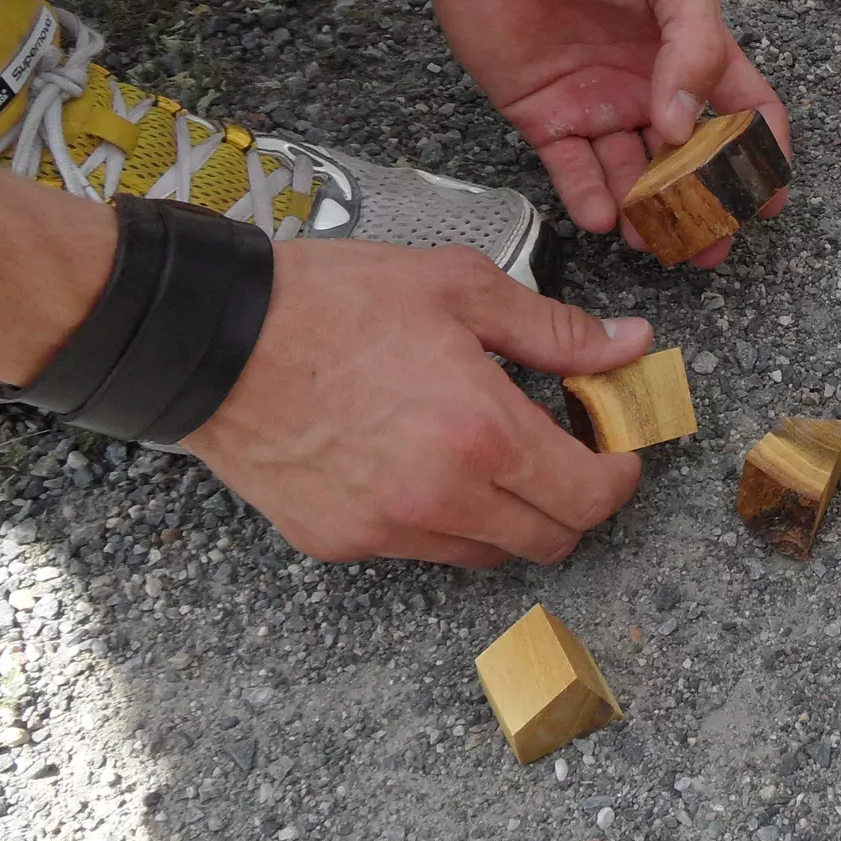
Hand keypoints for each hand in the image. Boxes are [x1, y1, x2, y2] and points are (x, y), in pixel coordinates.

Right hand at [187, 240, 655, 566]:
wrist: (209, 337)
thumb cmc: (331, 301)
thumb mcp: (459, 288)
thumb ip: (555, 331)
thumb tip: (630, 345)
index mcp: (483, 433)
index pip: (590, 498)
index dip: (619, 478)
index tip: (617, 450)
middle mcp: (441, 497)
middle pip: (550, 540)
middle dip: (575, 501)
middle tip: (565, 451)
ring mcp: (388, 529)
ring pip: (488, 553)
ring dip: (510, 514)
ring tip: (491, 453)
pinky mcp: (341, 542)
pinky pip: (421, 548)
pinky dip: (442, 519)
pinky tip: (422, 463)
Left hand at [423, 0, 791, 262]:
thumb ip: (697, 41)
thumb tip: (685, 126)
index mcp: (692, 50)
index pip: (746, 113)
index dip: (764, 156)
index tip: (768, 199)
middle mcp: (650, 86)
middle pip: (692, 164)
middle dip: (706, 208)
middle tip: (710, 245)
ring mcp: (598, 105)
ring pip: (635, 179)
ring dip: (650, 216)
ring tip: (657, 242)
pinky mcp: (544, 118)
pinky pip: (573, 173)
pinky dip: (590, 202)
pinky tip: (605, 219)